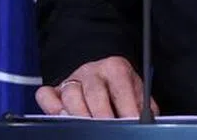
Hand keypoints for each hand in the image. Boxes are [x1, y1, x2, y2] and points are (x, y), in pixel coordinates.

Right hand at [34, 56, 158, 117]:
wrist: (100, 72)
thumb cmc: (120, 86)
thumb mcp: (136, 91)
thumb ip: (143, 105)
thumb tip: (149, 121)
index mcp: (115, 68)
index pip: (121, 87)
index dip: (127, 107)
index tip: (131, 121)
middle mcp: (92, 71)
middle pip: (94, 91)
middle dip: (101, 114)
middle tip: (108, 128)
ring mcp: (72, 80)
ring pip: (70, 94)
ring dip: (77, 113)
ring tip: (85, 127)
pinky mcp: (55, 89)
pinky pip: (46, 95)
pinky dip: (51, 107)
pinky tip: (61, 117)